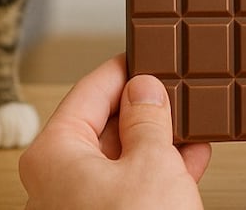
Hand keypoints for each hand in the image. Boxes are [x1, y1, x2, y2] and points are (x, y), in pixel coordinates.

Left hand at [20, 55, 209, 209]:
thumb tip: (146, 90)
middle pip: (103, 123)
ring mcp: (79, 208)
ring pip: (121, 157)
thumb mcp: (152, 163)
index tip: (149, 51)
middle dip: (145, 104)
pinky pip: (131, 186)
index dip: (125, 67)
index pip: (89, 90)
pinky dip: (161, 168)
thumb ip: (149, 119)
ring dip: (159, 137)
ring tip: (191, 116)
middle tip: (176, 83)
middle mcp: (57, 180)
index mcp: (53, 153)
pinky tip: (192, 155)